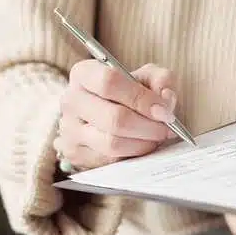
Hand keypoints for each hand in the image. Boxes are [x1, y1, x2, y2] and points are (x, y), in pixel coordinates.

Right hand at [54, 61, 177, 170]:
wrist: (106, 113)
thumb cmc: (126, 93)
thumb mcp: (145, 77)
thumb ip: (161, 80)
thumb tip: (165, 99)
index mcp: (83, 74)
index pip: (109, 82)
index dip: (141, 98)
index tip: (164, 111)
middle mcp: (71, 100)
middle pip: (113, 118)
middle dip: (148, 127)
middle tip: (165, 128)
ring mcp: (69, 129)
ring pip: (112, 143)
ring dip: (143, 143)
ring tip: (156, 137)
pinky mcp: (74, 153)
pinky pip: (109, 160)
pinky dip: (132, 155)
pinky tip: (142, 145)